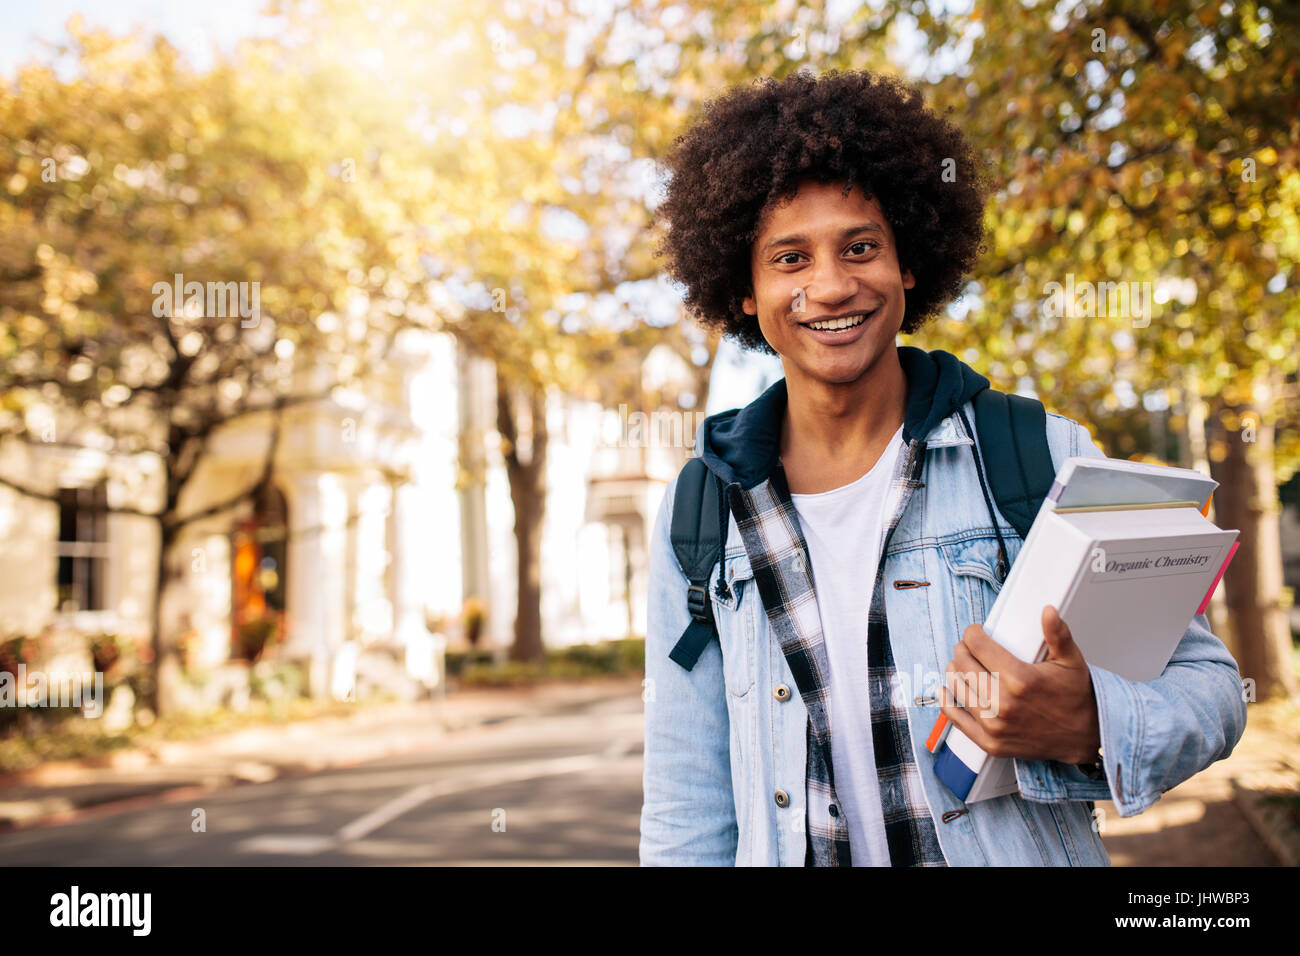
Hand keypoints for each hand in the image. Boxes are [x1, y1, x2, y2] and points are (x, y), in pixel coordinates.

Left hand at [938, 605, 1101, 764]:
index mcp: (1020, 679)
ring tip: (962, 664)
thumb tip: (1048, 610)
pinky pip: (957, 719)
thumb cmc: (1076, 698)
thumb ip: (1057, 634)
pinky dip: (947, 702)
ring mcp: (994, 725)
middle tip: (968, 646)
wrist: (1084, 737)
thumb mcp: (1071, 661)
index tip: (976, 632)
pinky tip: (945, 690)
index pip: (978, 645)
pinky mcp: (990, 743)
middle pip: (963, 664)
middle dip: (962, 649)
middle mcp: (1003, 703)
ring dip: (955, 671)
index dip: (973, 633)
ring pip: (957, 687)